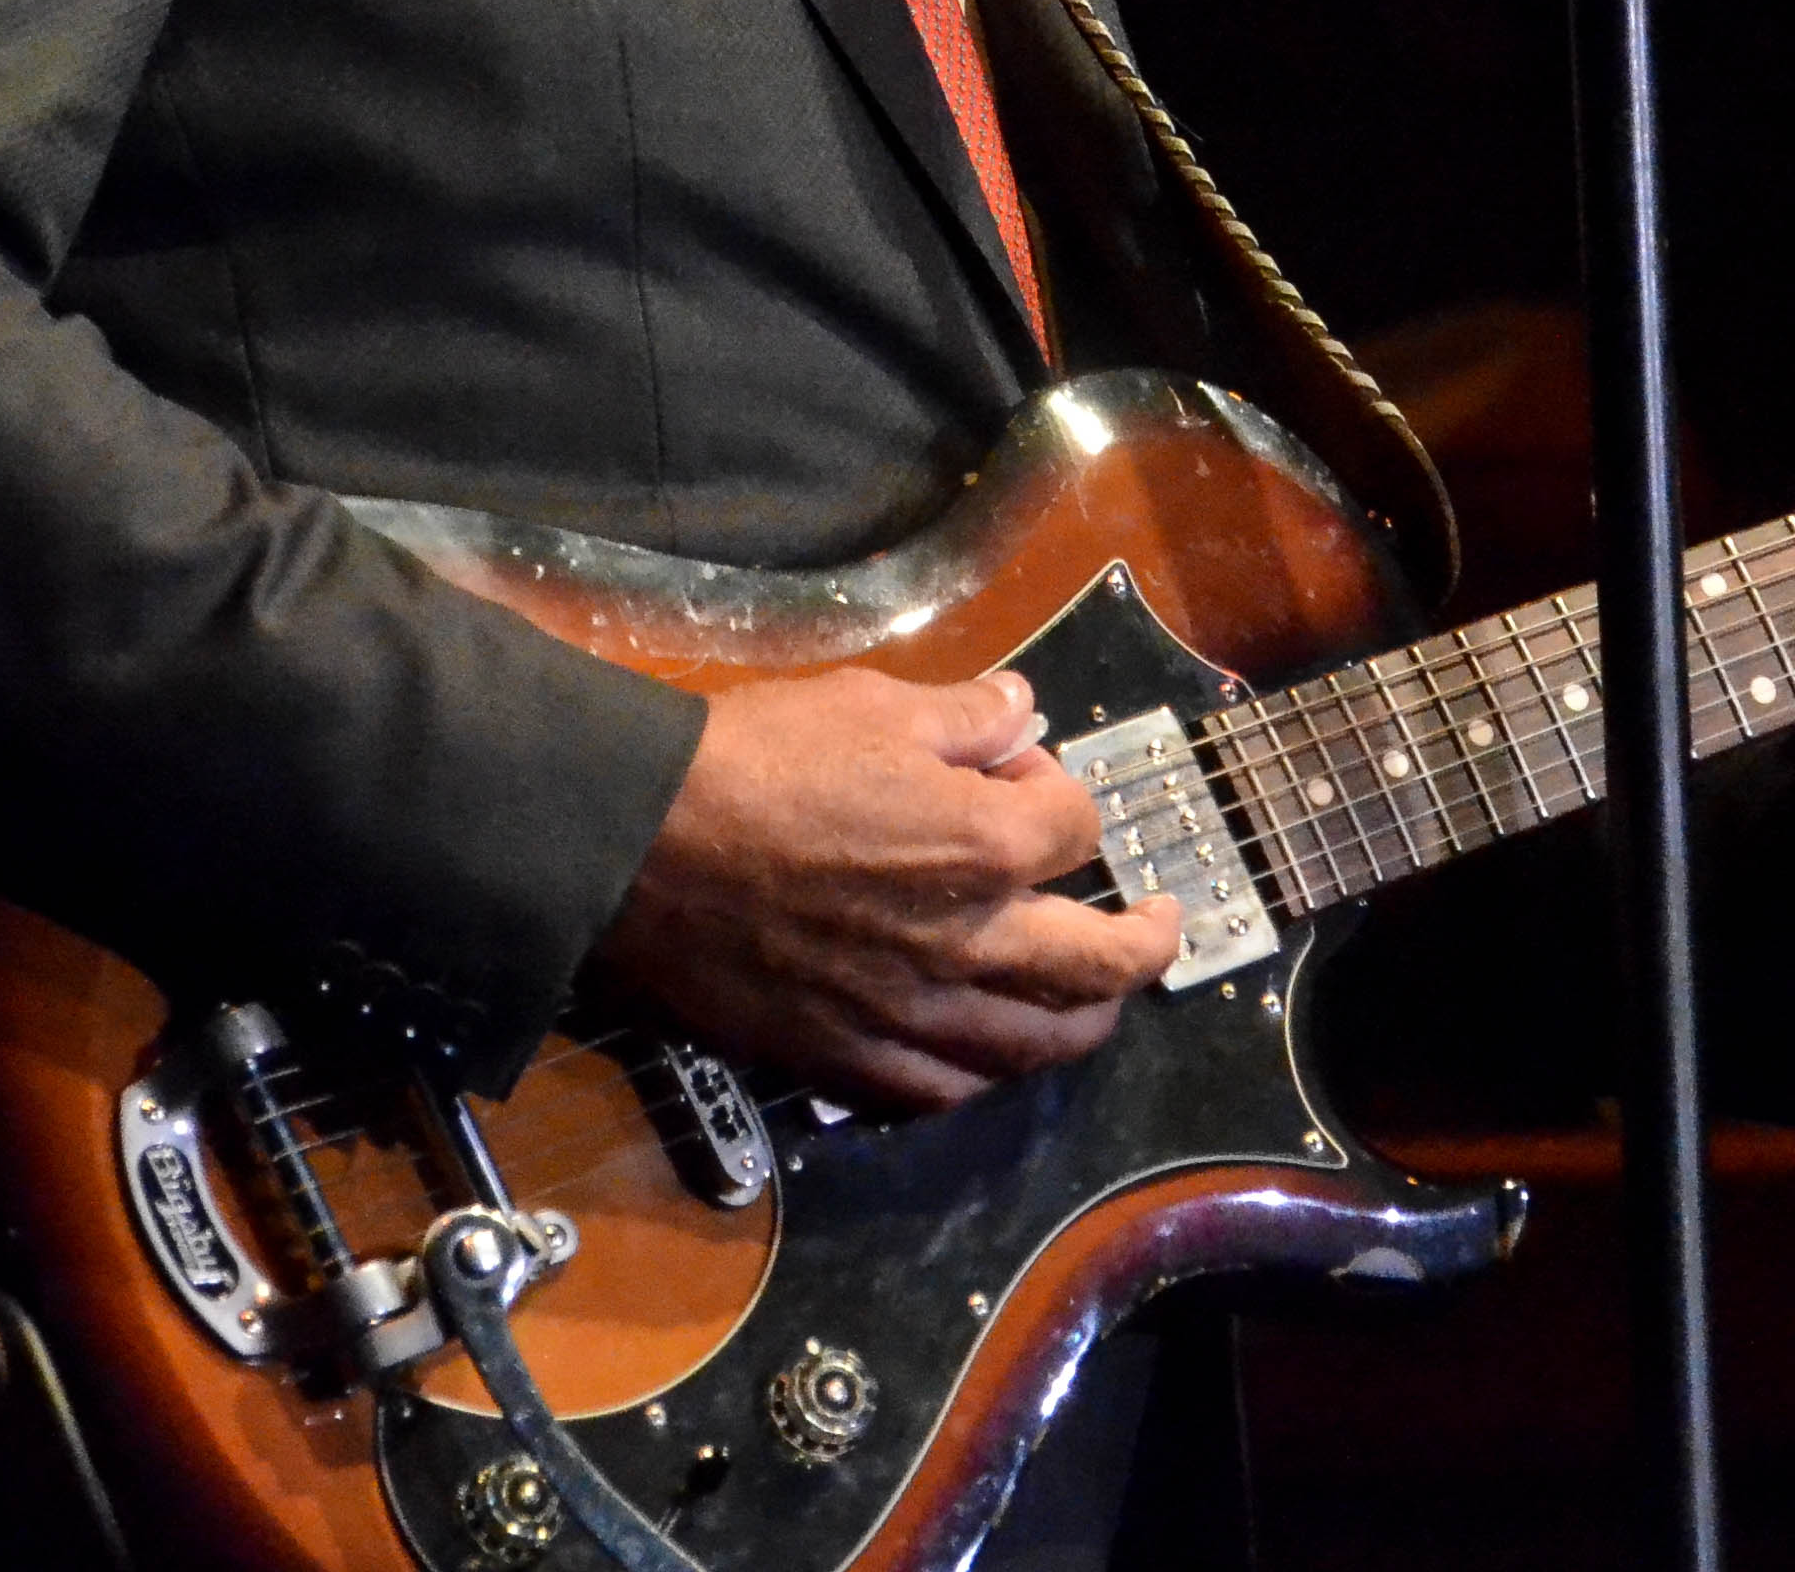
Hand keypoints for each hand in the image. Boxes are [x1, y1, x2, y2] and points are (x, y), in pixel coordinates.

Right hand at [592, 665, 1178, 1109]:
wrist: (636, 848)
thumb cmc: (754, 762)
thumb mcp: (871, 704)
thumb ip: (965, 715)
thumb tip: (1021, 711)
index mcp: (983, 845)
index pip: (1076, 826)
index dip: (1061, 790)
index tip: (1025, 773)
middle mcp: (968, 944)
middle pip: (1099, 965)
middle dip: (1145, 942)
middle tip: (1158, 923)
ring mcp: (912, 1016)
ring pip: (1037, 1045)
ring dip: (1084, 1019)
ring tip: (1097, 998)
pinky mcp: (850, 1062)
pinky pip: (946, 1090)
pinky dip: (985, 1070)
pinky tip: (991, 1049)